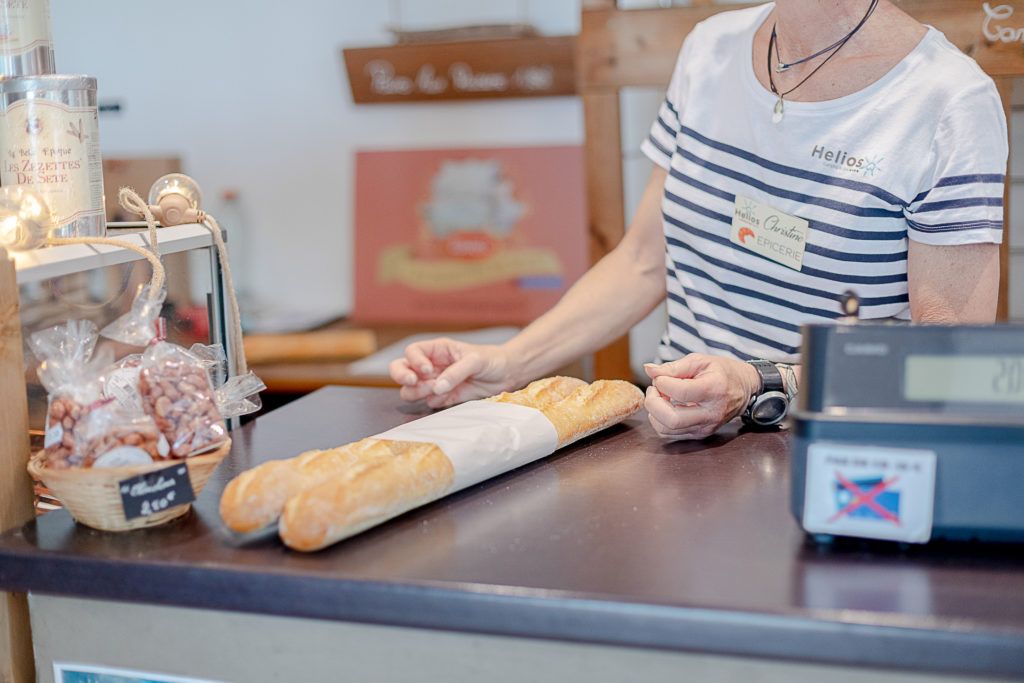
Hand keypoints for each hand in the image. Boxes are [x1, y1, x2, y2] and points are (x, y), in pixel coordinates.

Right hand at [388, 337, 513, 408]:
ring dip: (417, 391)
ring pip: (411, 389)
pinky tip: (449, 397)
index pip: (413, 352)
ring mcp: (436, 383)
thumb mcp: (475, 360)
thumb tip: (437, 386)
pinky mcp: (444, 398)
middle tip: (412, 381)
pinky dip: (434, 402)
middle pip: (401, 369)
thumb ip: (455, 372)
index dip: (414, 361)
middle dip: (401, 376)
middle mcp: (432, 366)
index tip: (428, 370)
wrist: (508, 375)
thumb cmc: (492, 360)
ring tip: (436, 390)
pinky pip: (429, 402)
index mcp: (437, 350)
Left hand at [643, 354, 760, 439]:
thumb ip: (673, 366)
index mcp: (714, 390)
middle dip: (653, 402)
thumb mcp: (700, 361)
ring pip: (667, 430)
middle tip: (654, 389)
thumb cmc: (721, 372)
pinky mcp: (700, 435)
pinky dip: (660, 420)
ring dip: (654, 412)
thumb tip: (649, 370)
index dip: (662, 383)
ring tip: (660, 396)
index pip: (680, 392)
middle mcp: (711, 413)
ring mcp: (706, 428)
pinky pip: (670, 434)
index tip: (660, 376)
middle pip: (671, 419)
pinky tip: (666, 406)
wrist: (743, 389)